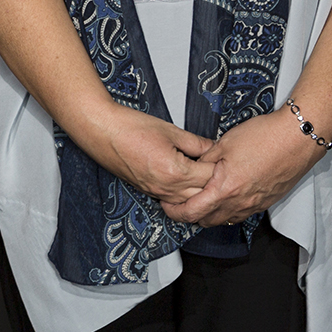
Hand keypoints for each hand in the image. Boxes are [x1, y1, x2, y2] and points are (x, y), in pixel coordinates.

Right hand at [76, 101, 216, 207]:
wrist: (102, 131)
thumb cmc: (130, 127)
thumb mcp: (170, 130)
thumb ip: (196, 143)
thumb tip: (213, 148)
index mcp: (175, 172)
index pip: (210, 177)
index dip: (222, 168)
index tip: (229, 160)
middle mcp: (166, 188)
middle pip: (203, 195)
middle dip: (215, 184)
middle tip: (225, 172)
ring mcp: (156, 193)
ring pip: (189, 203)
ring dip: (200, 193)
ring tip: (209, 180)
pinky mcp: (148, 191)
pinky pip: (174, 201)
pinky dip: (185, 195)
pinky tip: (189, 184)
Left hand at [161, 109, 325, 226]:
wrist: (297, 138)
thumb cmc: (265, 138)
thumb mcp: (223, 144)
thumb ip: (205, 160)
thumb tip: (194, 167)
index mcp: (225, 189)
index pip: (192, 212)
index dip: (175, 212)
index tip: (167, 206)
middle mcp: (240, 203)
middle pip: (207, 221)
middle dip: (190, 215)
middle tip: (180, 203)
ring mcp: (255, 204)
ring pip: (225, 219)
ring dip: (210, 213)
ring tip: (201, 199)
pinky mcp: (267, 202)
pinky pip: (242, 213)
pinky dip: (229, 209)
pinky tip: (226, 196)